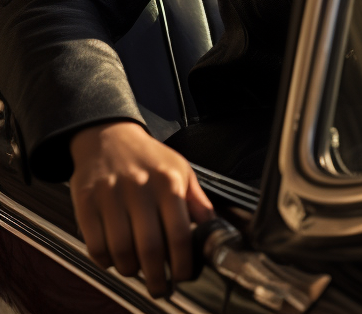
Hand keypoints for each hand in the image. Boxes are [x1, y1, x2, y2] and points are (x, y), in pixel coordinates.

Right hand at [69, 121, 214, 296]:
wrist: (108, 136)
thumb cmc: (148, 157)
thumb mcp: (181, 169)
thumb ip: (197, 200)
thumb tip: (213, 228)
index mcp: (169, 181)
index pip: (179, 233)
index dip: (183, 263)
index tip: (184, 276)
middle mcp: (140, 188)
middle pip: (149, 248)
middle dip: (157, 277)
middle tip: (162, 288)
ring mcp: (111, 196)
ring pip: (121, 250)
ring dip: (131, 270)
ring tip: (139, 270)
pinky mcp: (86, 203)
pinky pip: (95, 246)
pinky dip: (106, 261)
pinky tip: (116, 257)